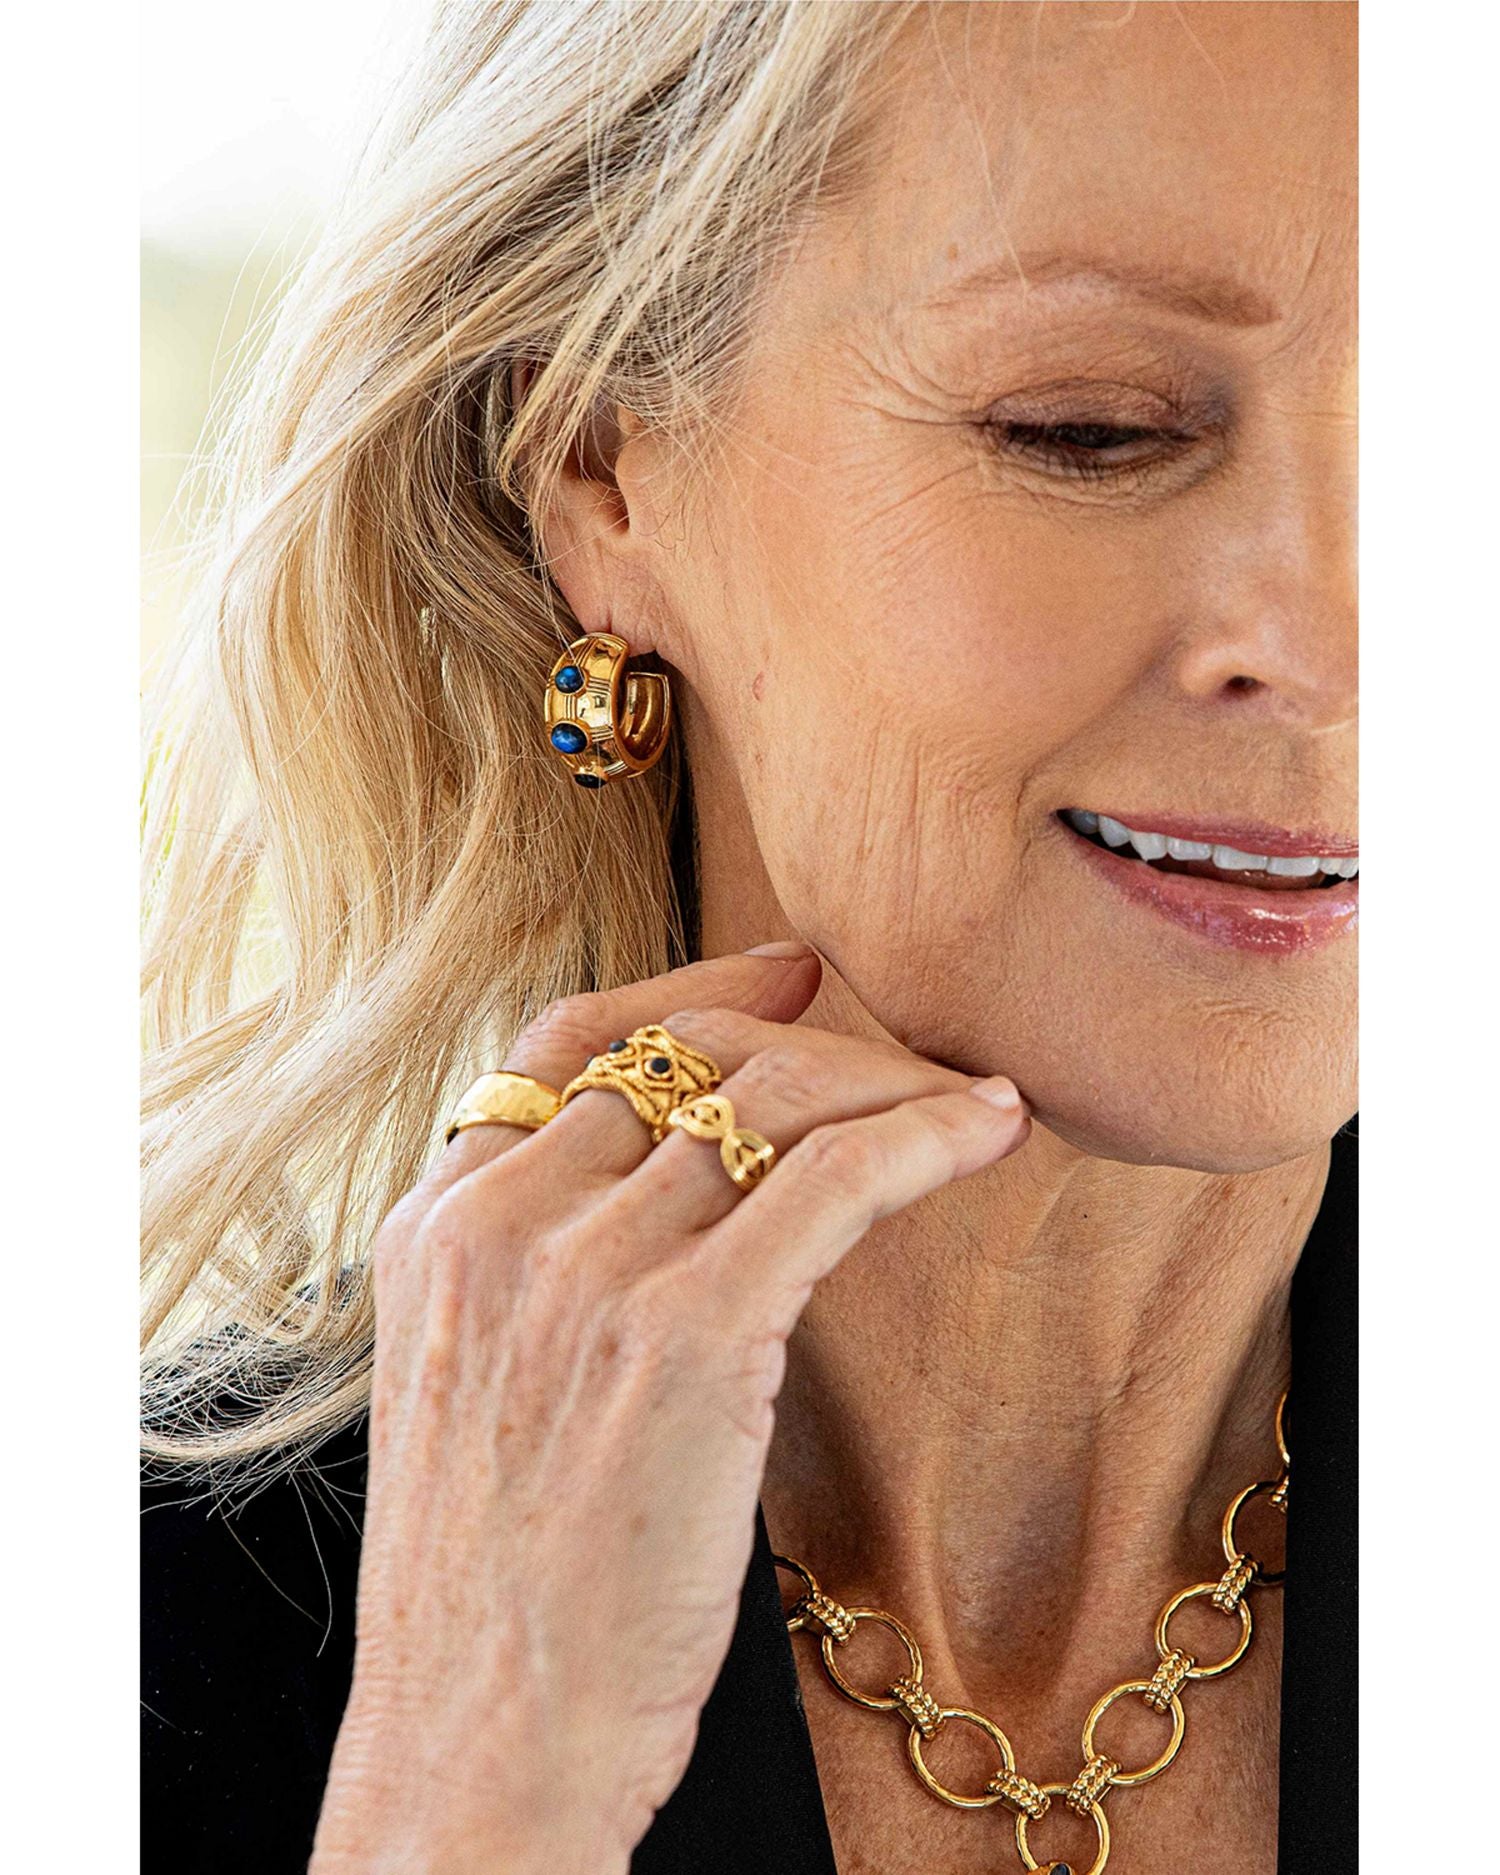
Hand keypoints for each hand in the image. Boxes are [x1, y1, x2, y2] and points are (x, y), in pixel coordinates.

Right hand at [309, 942, 1030, 1874]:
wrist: (477, 1747)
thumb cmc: (501, 1592)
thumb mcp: (482, 1391)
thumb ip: (548, 1271)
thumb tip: (688, 1194)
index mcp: (437, 1228)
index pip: (567, 1039)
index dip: (691, 984)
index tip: (790, 971)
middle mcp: (502, 1224)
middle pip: (688, 1056)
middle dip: (818, 1042)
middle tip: (909, 1062)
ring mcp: (587, 1273)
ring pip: (772, 1101)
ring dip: (891, 1085)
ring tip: (967, 1103)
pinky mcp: (687, 1334)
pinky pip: (834, 1179)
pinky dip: (927, 1137)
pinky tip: (988, 1133)